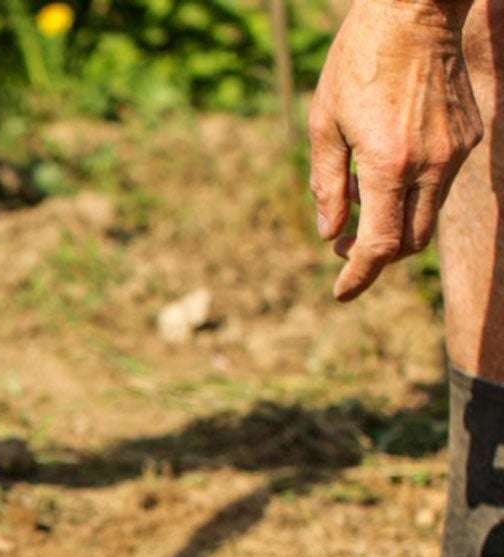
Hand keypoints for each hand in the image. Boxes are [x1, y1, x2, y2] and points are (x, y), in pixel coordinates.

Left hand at [309, 0, 481, 300]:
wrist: (416, 11)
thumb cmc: (359, 62)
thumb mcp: (325, 124)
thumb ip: (326, 184)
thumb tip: (330, 234)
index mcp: (390, 165)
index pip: (380, 246)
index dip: (359, 275)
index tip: (341, 292)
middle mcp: (431, 164)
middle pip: (409, 242)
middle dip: (376, 255)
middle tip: (343, 244)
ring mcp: (456, 150)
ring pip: (426, 214)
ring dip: (392, 221)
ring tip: (356, 196)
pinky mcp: (468, 135)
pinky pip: (440, 182)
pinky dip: (410, 192)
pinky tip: (382, 167)